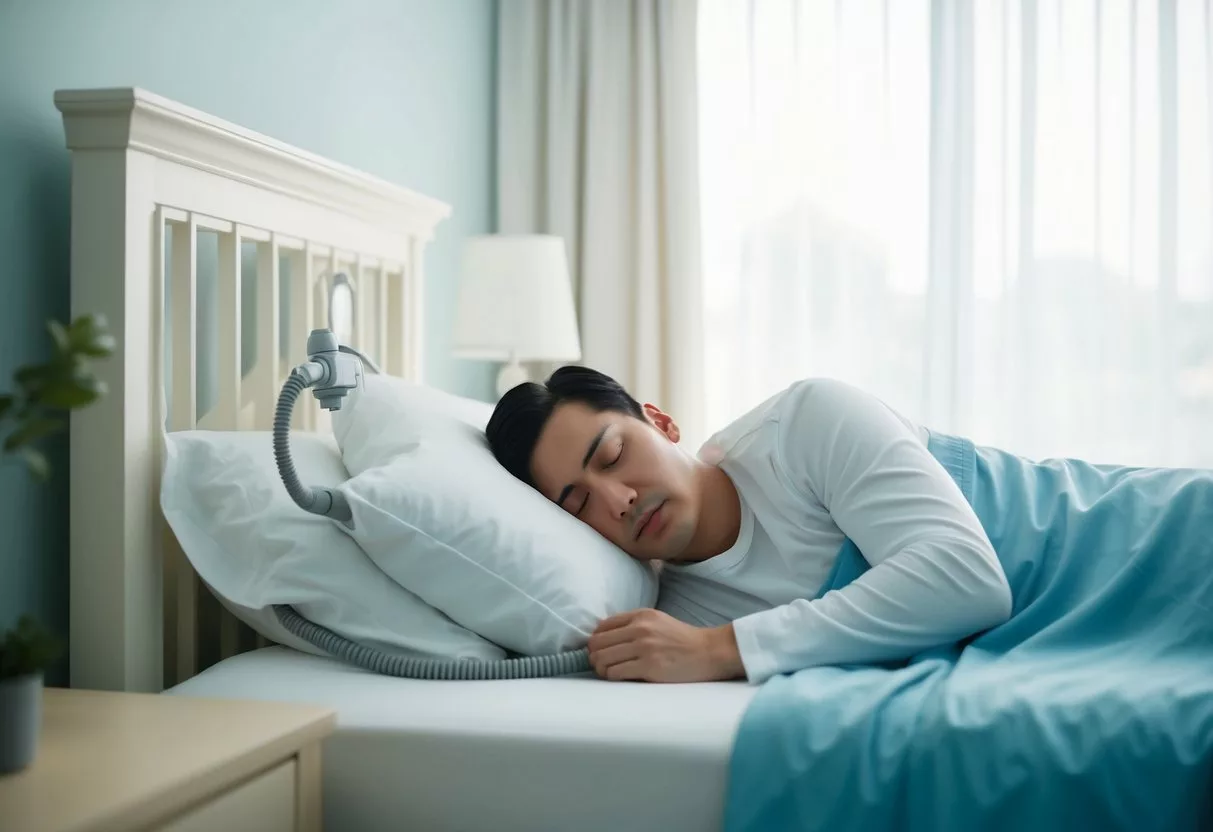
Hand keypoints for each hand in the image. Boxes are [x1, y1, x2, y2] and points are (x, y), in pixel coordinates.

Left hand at [587, 608, 744, 682]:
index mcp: (640, 615)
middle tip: (600, 665)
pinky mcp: (649, 667)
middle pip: (597, 643)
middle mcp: (640, 628)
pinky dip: (612, 677)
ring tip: (609, 673)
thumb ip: (633, 625)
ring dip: (601, 669)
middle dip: (595, 656)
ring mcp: (644, 647)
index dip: (596, 641)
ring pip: (603, 659)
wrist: (709, 652)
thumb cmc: (682, 640)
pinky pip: (615, 673)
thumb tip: (603, 639)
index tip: (600, 651)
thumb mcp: (657, 621)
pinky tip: (620, 678)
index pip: (602, 627)